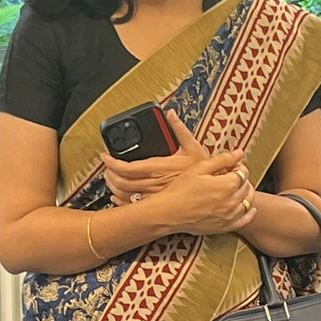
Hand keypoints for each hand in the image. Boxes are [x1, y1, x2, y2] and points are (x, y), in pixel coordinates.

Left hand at [101, 115, 246, 204]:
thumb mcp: (193, 147)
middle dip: (109, 175)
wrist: (215, 193)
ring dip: (114, 187)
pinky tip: (119, 197)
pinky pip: (134, 206)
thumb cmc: (205, 172)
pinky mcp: (158, 206)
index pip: (127, 167)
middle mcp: (154, 184)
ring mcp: (155, 197)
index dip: (112, 163)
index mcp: (159, 168)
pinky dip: (123, 202)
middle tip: (107, 168)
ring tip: (111, 179)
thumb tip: (170, 114)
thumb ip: (179, 129)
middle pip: (121, 182)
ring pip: (125, 195)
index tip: (105, 157)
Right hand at [147, 158, 256, 236]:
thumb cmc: (180, 190)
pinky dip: (249, 214)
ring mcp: (229, 216)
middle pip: (246, 187)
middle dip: (242, 179)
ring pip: (248, 203)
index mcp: (227, 185)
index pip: (243, 172)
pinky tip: (250, 209)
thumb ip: (222, 160)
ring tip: (238, 189)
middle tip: (233, 176)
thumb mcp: (200, 168)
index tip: (232, 165)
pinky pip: (244, 220)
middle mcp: (232, 201)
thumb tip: (239, 153)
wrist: (168, 212)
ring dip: (246, 194)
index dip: (238, 166)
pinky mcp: (224, 227)